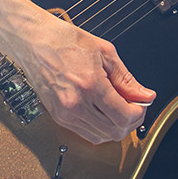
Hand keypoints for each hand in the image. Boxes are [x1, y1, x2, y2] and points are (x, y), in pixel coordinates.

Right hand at [0, 10, 154, 144]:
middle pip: (114, 132)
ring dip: (115, 127)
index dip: (139, 113)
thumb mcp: (104, 52)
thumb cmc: (63, 40)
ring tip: (118, 109)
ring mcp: (65, 114)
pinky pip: (85, 134)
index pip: (124, 117)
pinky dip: (99, 129)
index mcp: (90, 85)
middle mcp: (76, 104)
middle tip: (133, 106)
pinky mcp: (58, 117)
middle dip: (130, 122)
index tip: (141, 104)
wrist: (33, 41)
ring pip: (101, 137)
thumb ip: (126, 79)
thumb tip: (144, 95)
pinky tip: (103, 114)